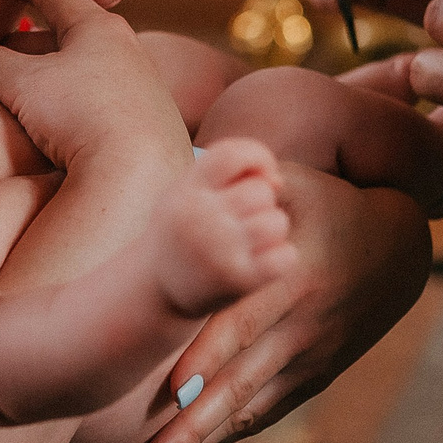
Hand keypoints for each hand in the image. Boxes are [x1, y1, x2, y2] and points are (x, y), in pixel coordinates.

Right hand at [0, 0, 186, 174]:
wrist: (139, 175)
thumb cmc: (81, 115)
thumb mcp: (23, 84)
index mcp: (99, 27)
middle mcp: (127, 50)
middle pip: (71, 35)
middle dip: (34, 43)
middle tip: (2, 54)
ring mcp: (142, 87)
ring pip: (86, 71)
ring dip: (54, 77)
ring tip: (25, 94)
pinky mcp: (147, 123)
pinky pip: (101, 102)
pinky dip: (75, 104)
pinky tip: (60, 126)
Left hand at [139, 163, 429, 442]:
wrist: (400, 247)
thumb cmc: (328, 200)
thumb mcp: (295, 182)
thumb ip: (245, 179)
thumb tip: (191, 164)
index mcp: (292, 275)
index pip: (244, 321)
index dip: (210, 357)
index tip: (173, 390)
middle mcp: (301, 323)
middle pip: (241, 379)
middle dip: (194, 421)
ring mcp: (310, 356)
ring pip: (250, 405)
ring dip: (202, 439)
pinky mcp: (315, 375)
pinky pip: (267, 411)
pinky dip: (227, 433)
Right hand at [148, 139, 296, 314]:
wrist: (156, 289)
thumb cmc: (182, 231)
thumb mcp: (187, 192)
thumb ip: (229, 175)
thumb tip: (278, 181)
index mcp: (187, 191)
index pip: (233, 154)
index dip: (259, 156)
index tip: (261, 172)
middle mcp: (202, 218)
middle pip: (261, 191)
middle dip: (261, 202)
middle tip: (241, 220)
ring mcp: (221, 252)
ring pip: (277, 222)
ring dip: (272, 229)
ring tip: (250, 240)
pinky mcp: (239, 281)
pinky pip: (286, 256)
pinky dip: (281, 257)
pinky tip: (261, 261)